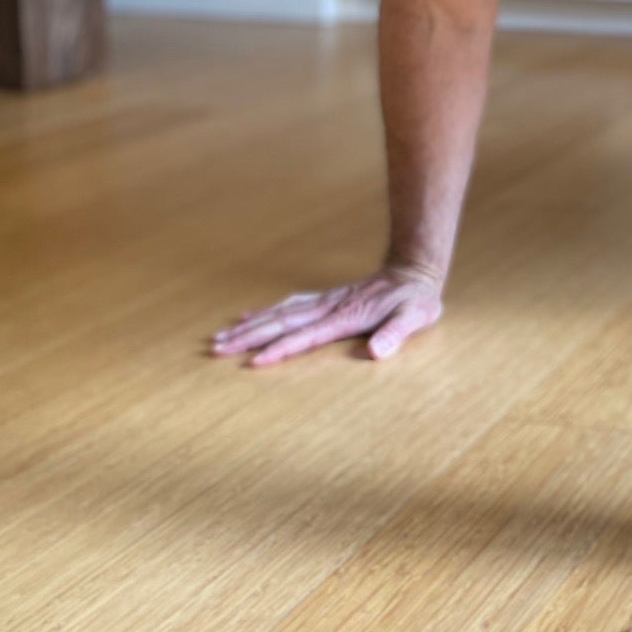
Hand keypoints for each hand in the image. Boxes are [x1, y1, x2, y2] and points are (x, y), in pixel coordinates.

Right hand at [208, 263, 443, 366]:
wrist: (414, 270)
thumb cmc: (415, 300)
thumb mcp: (414, 318)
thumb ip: (396, 334)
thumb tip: (377, 351)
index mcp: (346, 317)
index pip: (306, 337)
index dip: (281, 350)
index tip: (254, 362)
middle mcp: (329, 308)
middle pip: (281, 323)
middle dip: (249, 337)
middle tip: (216, 348)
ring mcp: (325, 301)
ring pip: (279, 313)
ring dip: (250, 325)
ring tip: (220, 336)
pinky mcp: (325, 298)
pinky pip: (289, 304)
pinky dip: (266, 311)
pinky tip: (248, 316)